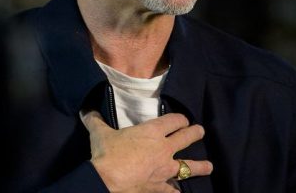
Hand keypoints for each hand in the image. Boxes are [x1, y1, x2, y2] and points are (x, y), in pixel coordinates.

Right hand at [82, 111, 212, 191]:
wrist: (107, 180)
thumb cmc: (107, 153)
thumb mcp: (99, 133)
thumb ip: (95, 121)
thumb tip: (86, 111)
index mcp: (151, 132)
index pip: (173, 120)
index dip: (180, 118)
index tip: (183, 119)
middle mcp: (163, 149)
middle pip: (186, 138)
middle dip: (195, 133)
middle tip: (200, 131)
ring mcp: (164, 170)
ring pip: (189, 166)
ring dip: (200, 166)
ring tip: (209, 166)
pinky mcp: (159, 187)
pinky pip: (172, 191)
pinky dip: (176, 192)